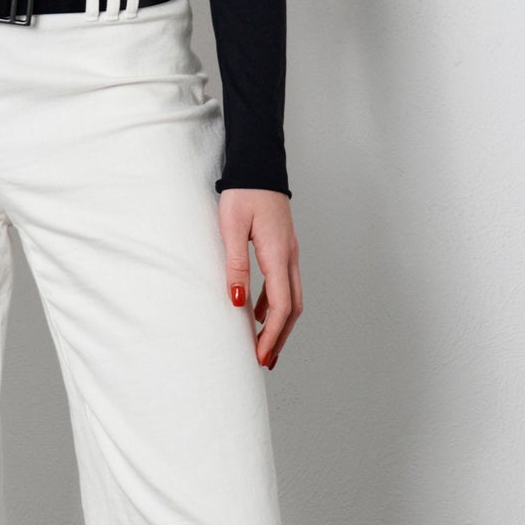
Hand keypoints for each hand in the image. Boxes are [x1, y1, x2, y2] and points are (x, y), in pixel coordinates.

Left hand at [218, 188, 301, 368]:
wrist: (258, 166)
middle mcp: (289, 257)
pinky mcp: (283, 247)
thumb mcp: (231, 229)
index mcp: (277, 255)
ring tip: (263, 344)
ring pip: (292, 297)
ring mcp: (289, 252)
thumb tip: (237, 302)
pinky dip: (274, 304)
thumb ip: (235, 266)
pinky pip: (284, 284)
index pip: (280, 306)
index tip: (261, 355)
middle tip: (265, 359)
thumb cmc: (243, 194)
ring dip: (279, 323)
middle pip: (292, 308)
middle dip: (280, 337)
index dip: (272, 335)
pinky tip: (255, 312)